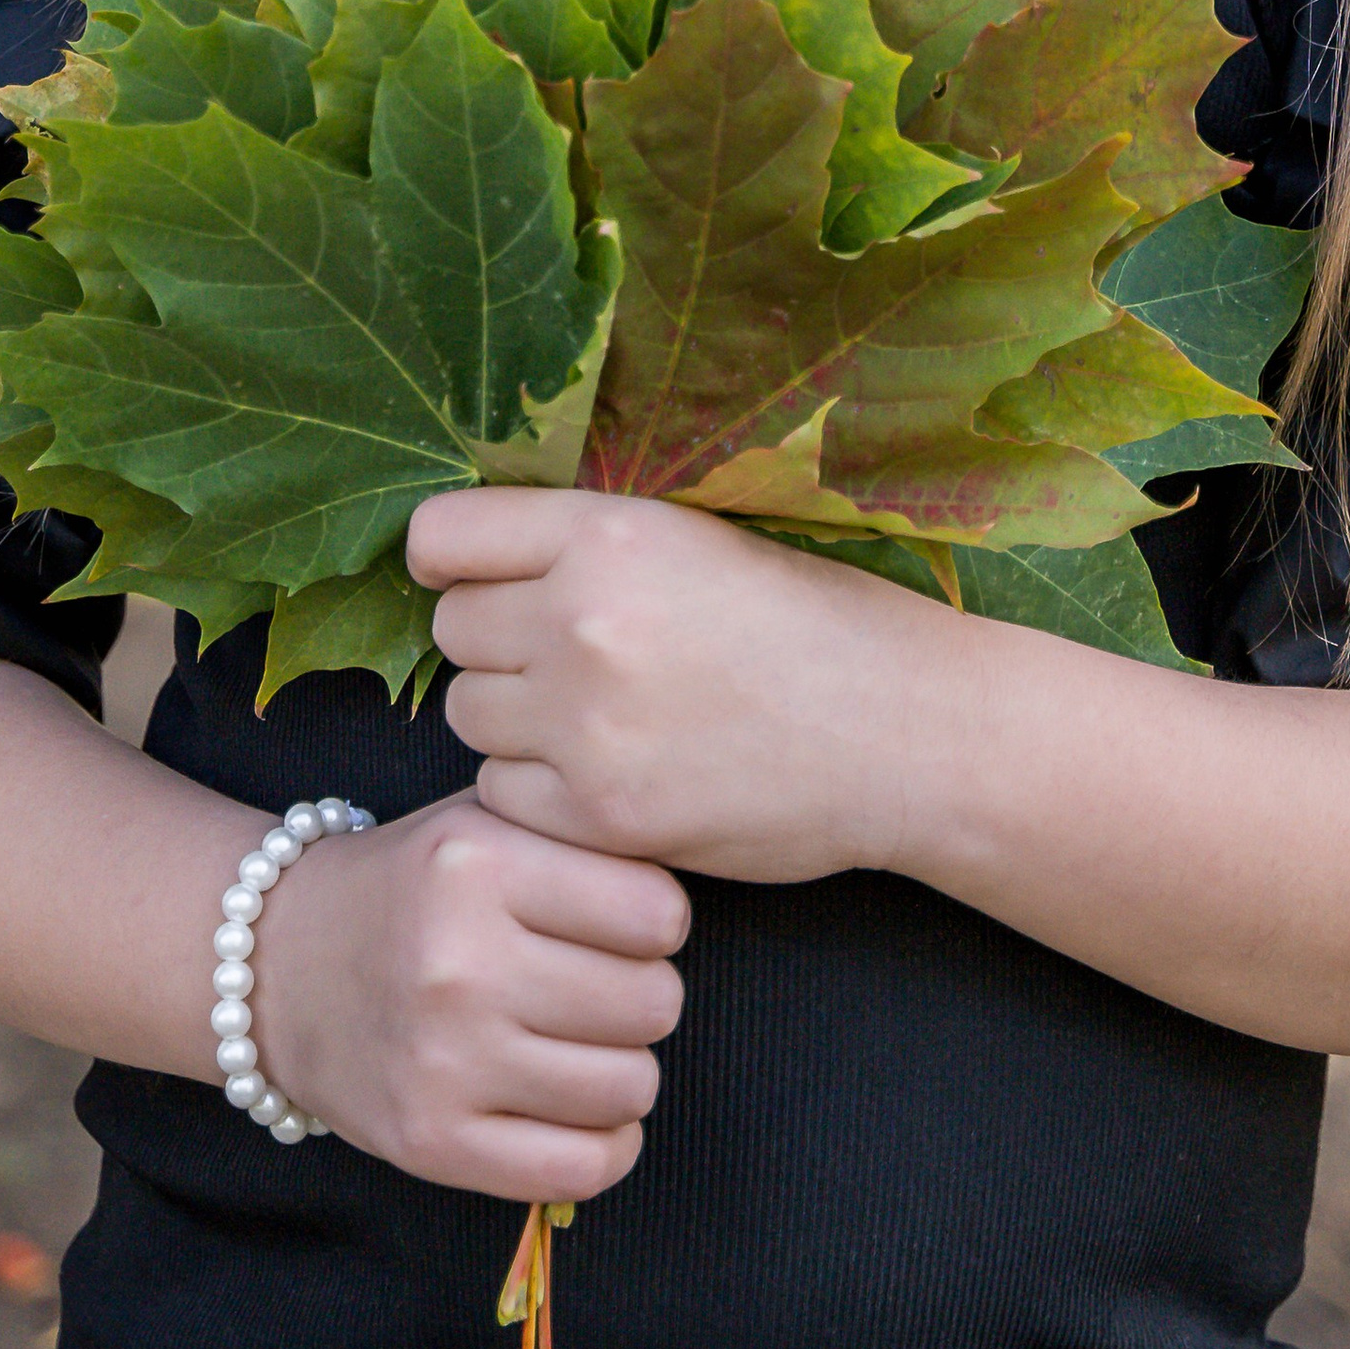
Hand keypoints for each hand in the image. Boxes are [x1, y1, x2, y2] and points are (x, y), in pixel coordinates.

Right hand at [246, 786, 687, 1202]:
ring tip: (580, 1040)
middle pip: (653, 1002)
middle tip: (598, 983)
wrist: (279, 968)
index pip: (658, 912)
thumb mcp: (485, 820)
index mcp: (478, 865)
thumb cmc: (414, 887)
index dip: (657, 918)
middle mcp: (458, 964)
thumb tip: (693, 868)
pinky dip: (603, 1144)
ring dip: (624, 1068)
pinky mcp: (432, 1141)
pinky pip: (582, 1168)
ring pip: (630, 1086)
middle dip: (642, 993)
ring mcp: (443, 1062)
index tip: (622, 921)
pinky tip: (576, 1107)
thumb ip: (580, 832)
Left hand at [409, 490, 958, 881]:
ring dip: (515, 717)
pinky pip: (502, 792)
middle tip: (568, 655)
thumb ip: (593, 541)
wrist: (907, 733)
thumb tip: (482, 556)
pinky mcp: (600, 814)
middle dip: (496, 641)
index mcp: (609, 534)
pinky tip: (611, 771)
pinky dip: (540, 788)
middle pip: (452, 630)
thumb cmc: (817, 624)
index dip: (453, 560)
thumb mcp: (703, 537)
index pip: (442, 536)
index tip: (479, 578)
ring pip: (470, 713)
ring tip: (599, 714)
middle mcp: (583, 621)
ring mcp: (587, 724)